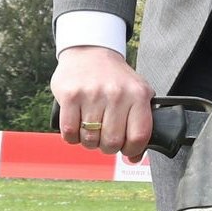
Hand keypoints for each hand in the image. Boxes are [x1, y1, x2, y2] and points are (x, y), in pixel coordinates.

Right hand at [53, 46, 155, 163]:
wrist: (91, 52)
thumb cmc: (116, 79)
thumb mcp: (138, 93)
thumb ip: (141, 123)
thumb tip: (134, 158)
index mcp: (138, 95)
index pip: (139, 136)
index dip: (132, 150)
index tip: (127, 150)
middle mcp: (117, 94)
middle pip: (112, 142)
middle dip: (108, 148)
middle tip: (105, 140)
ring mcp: (92, 94)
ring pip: (90, 139)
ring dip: (90, 143)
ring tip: (91, 131)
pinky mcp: (70, 95)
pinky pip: (70, 132)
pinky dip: (73, 138)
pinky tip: (77, 128)